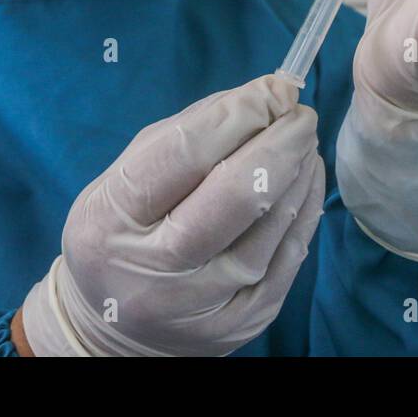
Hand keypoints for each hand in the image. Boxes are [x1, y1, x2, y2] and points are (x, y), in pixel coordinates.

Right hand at [20, 75, 323, 356]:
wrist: (113, 327)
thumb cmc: (121, 231)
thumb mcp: (123, 176)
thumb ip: (186, 132)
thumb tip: (261, 95)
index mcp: (110, 218)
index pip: (184, 154)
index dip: (239, 114)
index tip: (273, 89)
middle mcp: (152, 269)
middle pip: (235, 196)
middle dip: (280, 143)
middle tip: (301, 113)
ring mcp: (199, 303)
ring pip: (270, 229)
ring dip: (298, 173)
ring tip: (305, 142)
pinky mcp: (239, 324)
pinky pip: (288, 259)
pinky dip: (305, 210)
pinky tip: (307, 180)